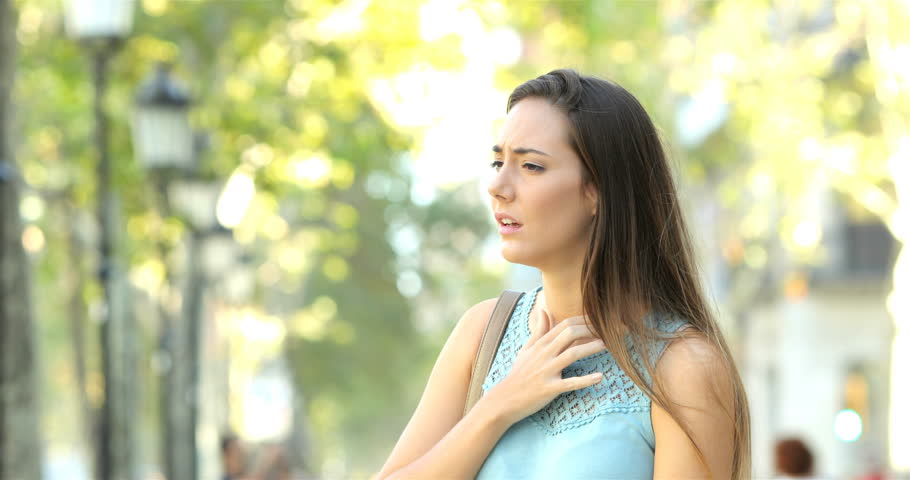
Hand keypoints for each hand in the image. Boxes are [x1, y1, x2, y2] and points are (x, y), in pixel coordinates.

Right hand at [485, 310, 606, 425]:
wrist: (504, 400)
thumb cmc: (518, 374)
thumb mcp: (526, 350)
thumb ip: (538, 331)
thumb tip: (544, 310)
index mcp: (541, 344)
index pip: (564, 325)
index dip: (583, 320)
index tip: (599, 320)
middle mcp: (544, 354)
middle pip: (570, 334)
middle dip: (591, 330)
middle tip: (609, 330)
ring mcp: (547, 371)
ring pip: (572, 354)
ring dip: (591, 348)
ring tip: (609, 345)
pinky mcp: (549, 389)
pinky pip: (570, 383)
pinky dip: (585, 380)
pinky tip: (600, 377)